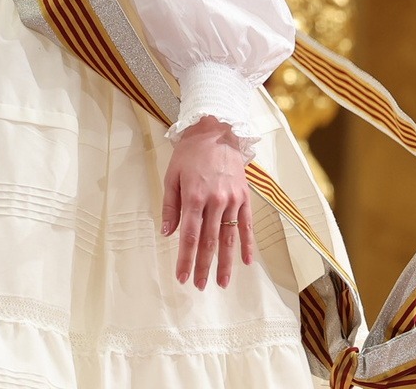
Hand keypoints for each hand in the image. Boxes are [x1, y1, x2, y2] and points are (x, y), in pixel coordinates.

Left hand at [161, 116, 255, 288]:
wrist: (216, 130)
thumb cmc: (190, 153)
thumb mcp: (172, 175)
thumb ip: (170, 206)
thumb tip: (167, 232)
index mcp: (194, 197)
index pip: (188, 236)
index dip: (184, 258)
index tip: (181, 276)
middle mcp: (214, 201)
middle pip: (208, 241)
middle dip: (203, 266)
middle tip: (199, 285)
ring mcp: (232, 200)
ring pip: (228, 238)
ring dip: (225, 263)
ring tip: (222, 283)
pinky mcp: (244, 197)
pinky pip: (247, 225)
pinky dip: (247, 245)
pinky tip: (246, 262)